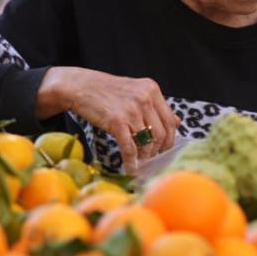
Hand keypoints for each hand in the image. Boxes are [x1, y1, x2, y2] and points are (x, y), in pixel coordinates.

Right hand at [37, 67, 179, 171]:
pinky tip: (131, 168)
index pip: (170, 120)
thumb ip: (155, 105)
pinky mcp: (117, 121)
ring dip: (145, 155)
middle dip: (158, 149)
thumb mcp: (136, 91)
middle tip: (152, 157)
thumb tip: (177, 122)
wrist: (79, 86)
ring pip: (147, 141)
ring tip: (140, 160)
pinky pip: (129, 147)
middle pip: (161, 133)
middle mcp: (145, 98)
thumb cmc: (107, 91)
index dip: (169, 138)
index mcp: (152, 90)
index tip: (164, 147)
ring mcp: (131, 110)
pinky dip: (131, 161)